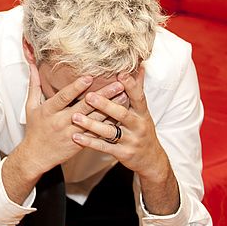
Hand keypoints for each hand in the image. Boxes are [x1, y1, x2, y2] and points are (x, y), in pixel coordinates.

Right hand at [1, 64, 126, 204]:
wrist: (36, 156)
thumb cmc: (34, 129)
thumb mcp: (31, 106)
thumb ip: (34, 85)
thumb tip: (33, 65)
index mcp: (49, 110)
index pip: (64, 97)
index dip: (76, 87)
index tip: (89, 77)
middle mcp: (61, 121)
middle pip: (84, 107)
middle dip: (102, 95)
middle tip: (118, 85)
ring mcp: (72, 133)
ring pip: (94, 120)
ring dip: (110, 108)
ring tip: (125, 97)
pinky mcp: (80, 143)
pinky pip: (97, 133)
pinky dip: (109, 124)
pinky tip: (120, 116)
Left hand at [70, 65, 169, 181]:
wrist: (151, 160)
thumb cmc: (142, 129)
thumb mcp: (143, 111)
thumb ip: (137, 89)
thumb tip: (139, 65)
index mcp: (142, 113)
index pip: (138, 97)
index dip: (130, 85)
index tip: (120, 74)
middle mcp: (138, 126)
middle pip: (121, 114)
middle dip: (105, 105)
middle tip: (89, 96)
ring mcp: (130, 141)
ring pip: (109, 131)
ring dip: (91, 124)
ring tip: (75, 117)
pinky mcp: (122, 154)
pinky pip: (104, 147)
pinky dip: (89, 142)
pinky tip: (75, 136)